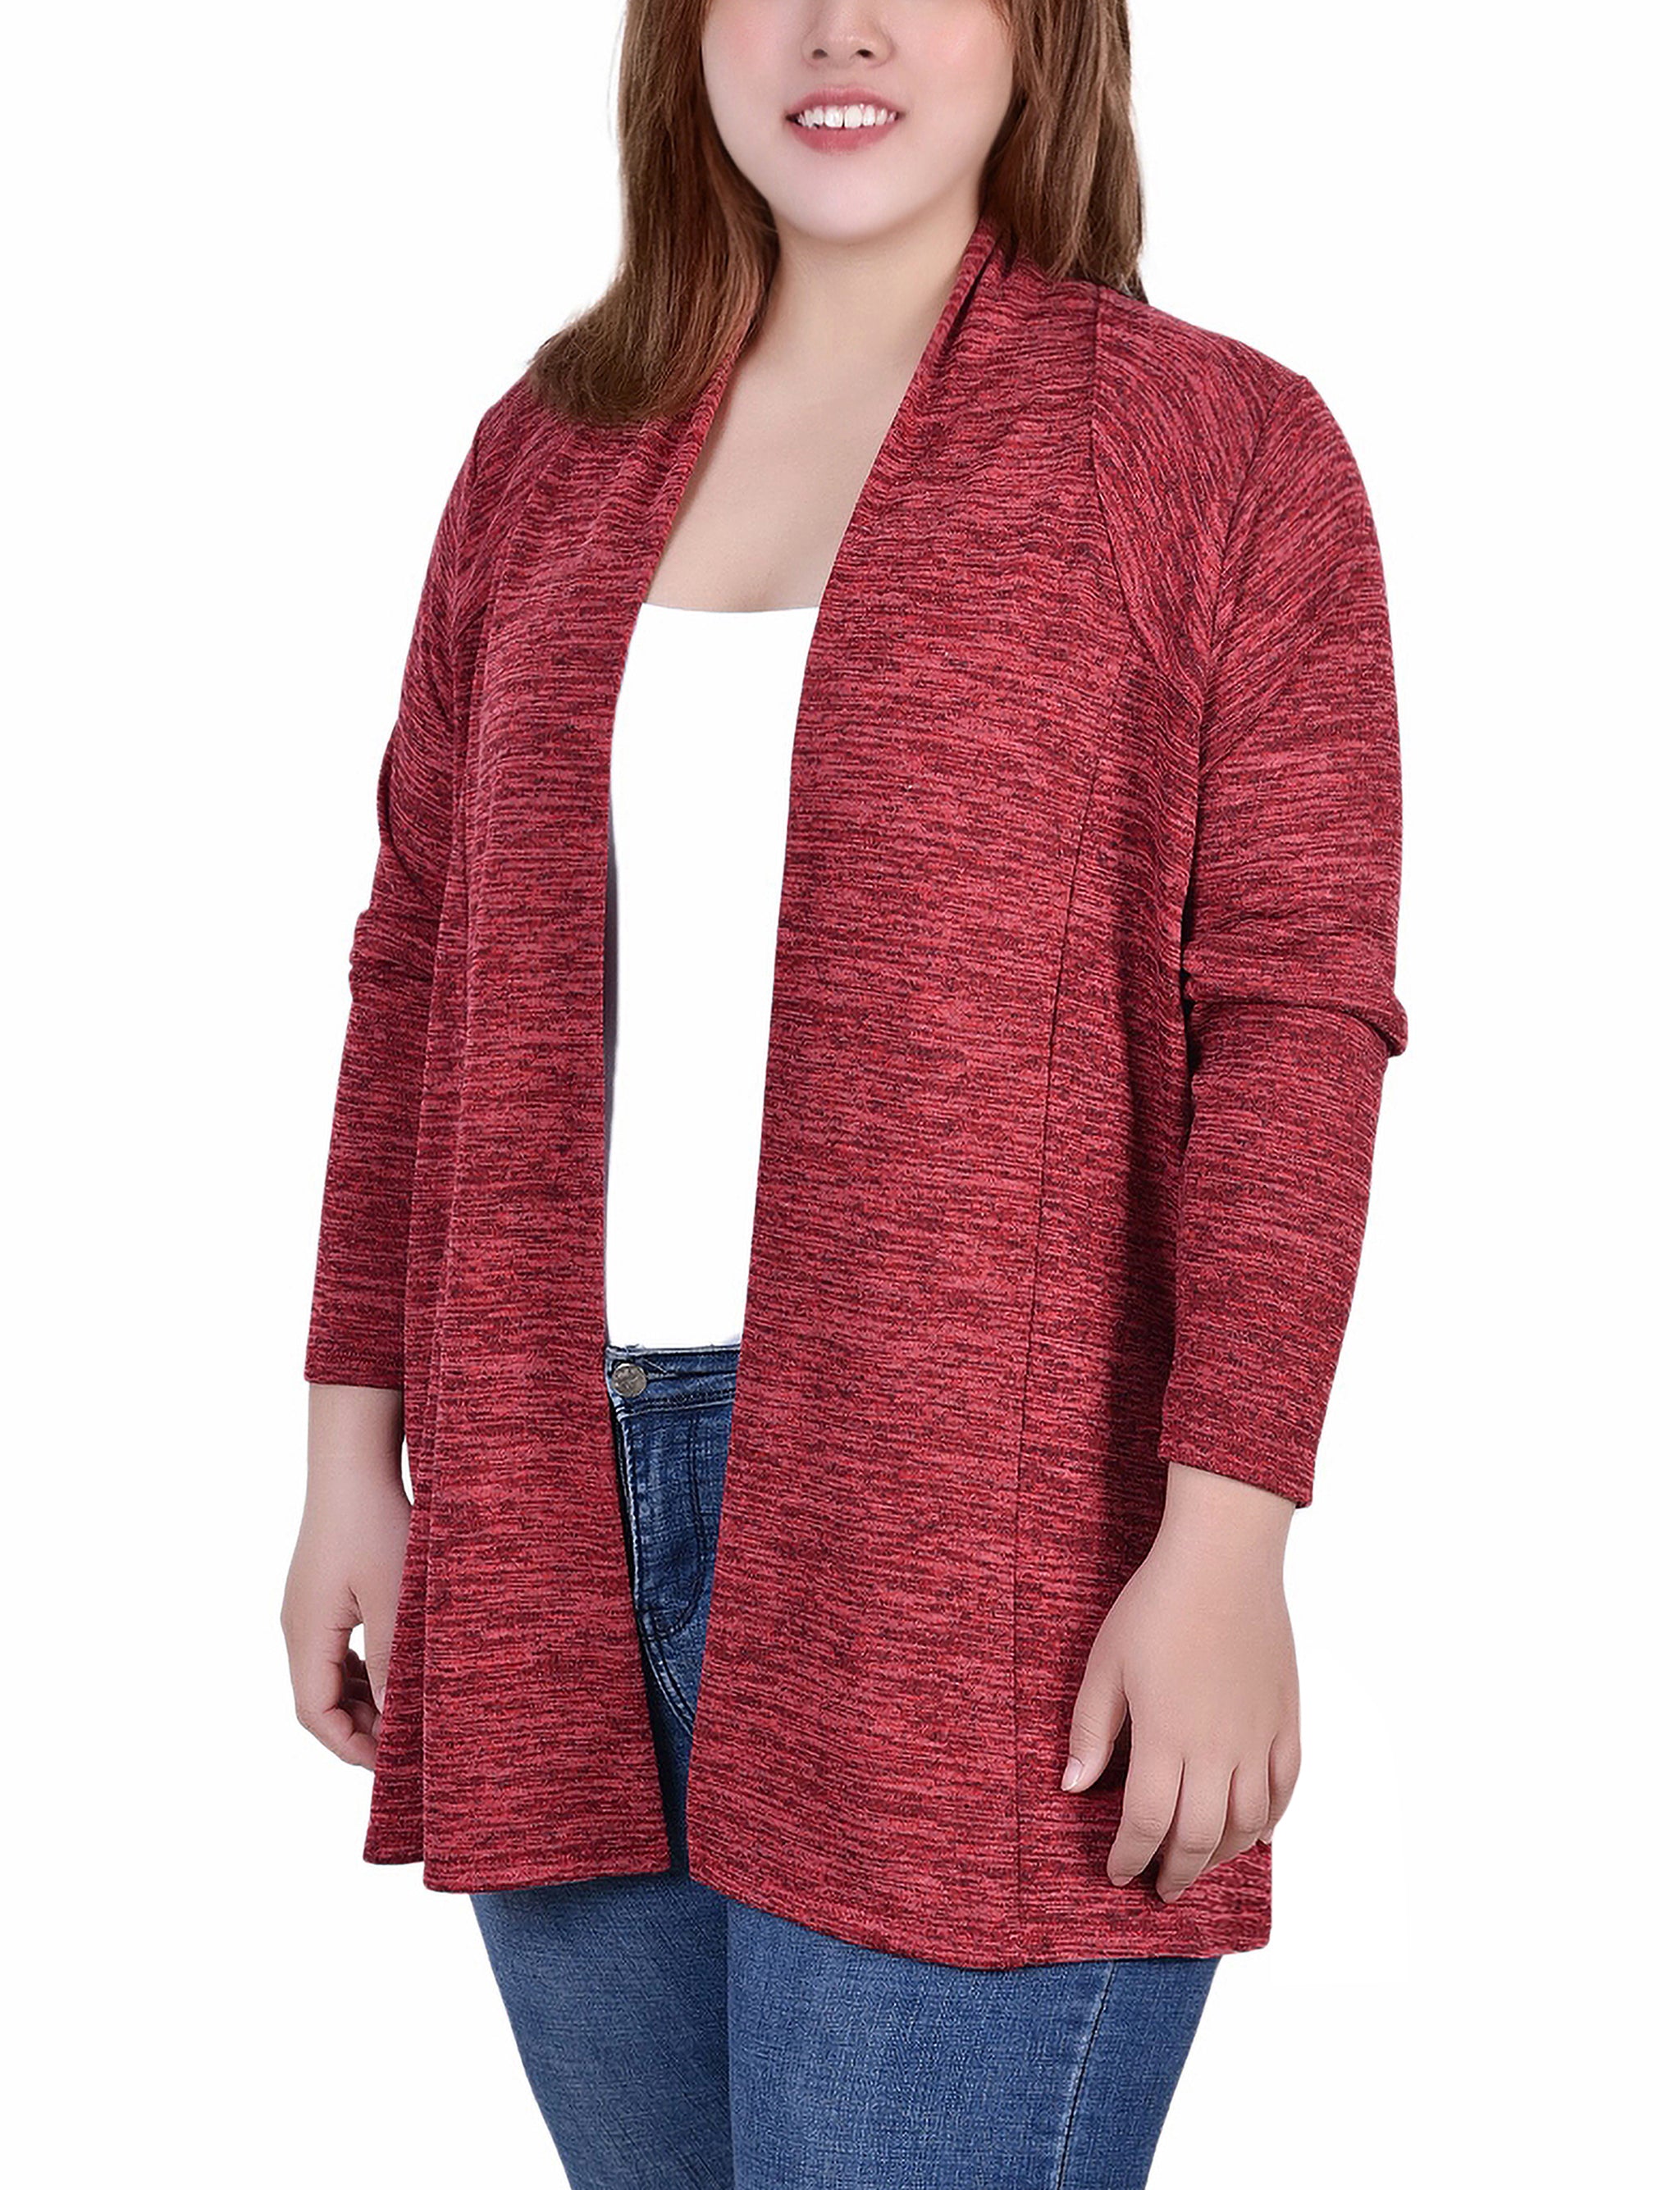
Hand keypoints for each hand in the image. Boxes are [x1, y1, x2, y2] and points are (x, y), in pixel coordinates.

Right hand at [280, 1471, 410, 1770]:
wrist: (352, 1464)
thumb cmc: (375, 1523)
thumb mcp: (393, 1595)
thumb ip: (393, 1657)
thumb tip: (395, 1715)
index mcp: (307, 1633)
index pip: (315, 1712)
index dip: (349, 1745)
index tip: (389, 1763)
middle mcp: (297, 1626)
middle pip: (318, 1699)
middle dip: (358, 1729)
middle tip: (404, 1746)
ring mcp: (306, 1610)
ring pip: (327, 1676)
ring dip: (361, 1701)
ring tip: (403, 1714)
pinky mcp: (321, 1594)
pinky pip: (333, 1650)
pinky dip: (360, 1672)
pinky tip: (391, 1673)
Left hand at [1061, 1468, 1300, 1900]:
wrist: (1223, 1560)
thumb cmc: (1156, 1606)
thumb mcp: (1105, 1665)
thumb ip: (1091, 1732)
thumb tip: (1072, 1787)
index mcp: (1165, 1738)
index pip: (1147, 1824)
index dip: (1130, 1857)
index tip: (1118, 1872)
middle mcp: (1217, 1749)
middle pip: (1199, 1838)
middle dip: (1176, 1872)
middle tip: (1161, 1887)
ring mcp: (1258, 1737)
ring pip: (1247, 1823)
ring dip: (1222, 1855)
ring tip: (1200, 1863)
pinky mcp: (1286, 1719)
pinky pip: (1286, 1788)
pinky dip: (1270, 1821)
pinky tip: (1255, 1834)